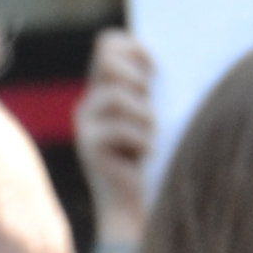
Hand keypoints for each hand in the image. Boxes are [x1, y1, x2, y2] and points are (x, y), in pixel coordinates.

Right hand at [78, 30, 158, 252]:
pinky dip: (143, 142)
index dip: (135, 48)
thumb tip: (167, 63)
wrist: (137, 209)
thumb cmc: (156, 161)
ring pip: (117, 95)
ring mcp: (85, 124)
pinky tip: (144, 157)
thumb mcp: (156, 116)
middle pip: (107, 59)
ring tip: (150, 139)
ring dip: (145, 117)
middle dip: (136, 79)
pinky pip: (124, 128)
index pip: (108, 43)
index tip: (155, 72)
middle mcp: (89, 102)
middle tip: (149, 107)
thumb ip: (153, 89)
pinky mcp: (89, 146)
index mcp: (104, 89)